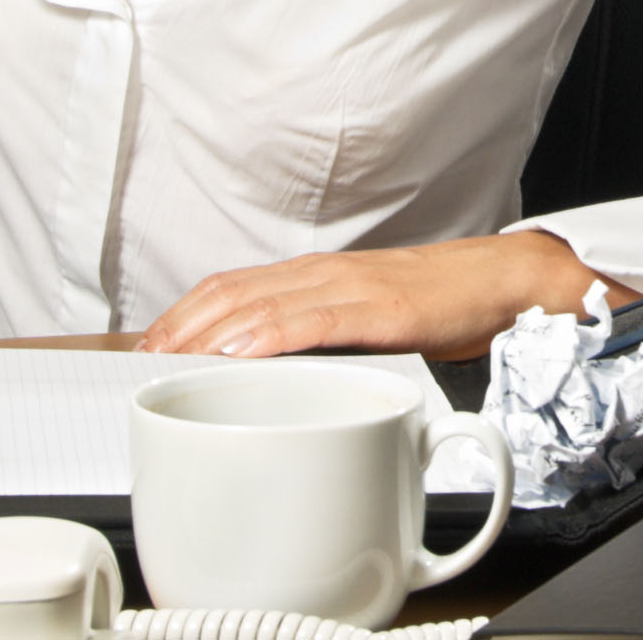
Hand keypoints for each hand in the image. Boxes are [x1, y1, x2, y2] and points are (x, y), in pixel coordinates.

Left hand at [139, 232, 616, 362]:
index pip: (231, 288)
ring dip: (209, 334)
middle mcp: (323, 275)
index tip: (147, 346)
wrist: (502, 281)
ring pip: (262, 305)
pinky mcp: (380, 311)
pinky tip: (242, 353)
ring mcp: (350, 289)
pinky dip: (271, 338)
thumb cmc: (438, 305)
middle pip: (232, 294)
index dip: (183, 315)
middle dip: (179, 328)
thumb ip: (321, 334)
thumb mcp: (366, 319)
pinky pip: (315, 322)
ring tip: (170, 361)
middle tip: (140, 361)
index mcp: (316, 278)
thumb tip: (273, 365)